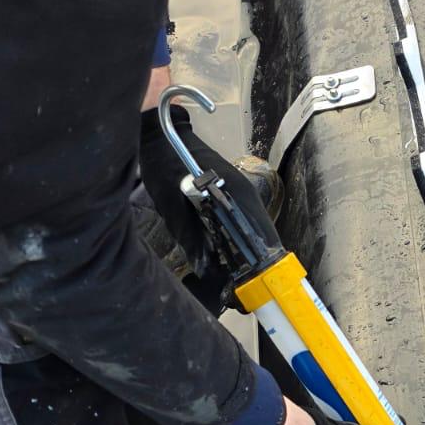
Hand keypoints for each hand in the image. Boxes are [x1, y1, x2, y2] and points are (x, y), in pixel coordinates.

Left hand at [138, 105, 275, 286]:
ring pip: (256, 233)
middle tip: (245, 292)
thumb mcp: (172, 205)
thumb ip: (191, 238)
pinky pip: (244, 225)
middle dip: (258, 267)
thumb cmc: (165, 163)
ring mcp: (242, 194)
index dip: (264, 267)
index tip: (256, 289)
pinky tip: (230, 259)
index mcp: (239, 195)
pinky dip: (241, 244)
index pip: (265, 237)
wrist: (159, 131)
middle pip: (264, 238)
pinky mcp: (234, 195)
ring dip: (251, 257)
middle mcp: (247, 195)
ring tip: (240, 282)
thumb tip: (208, 274)